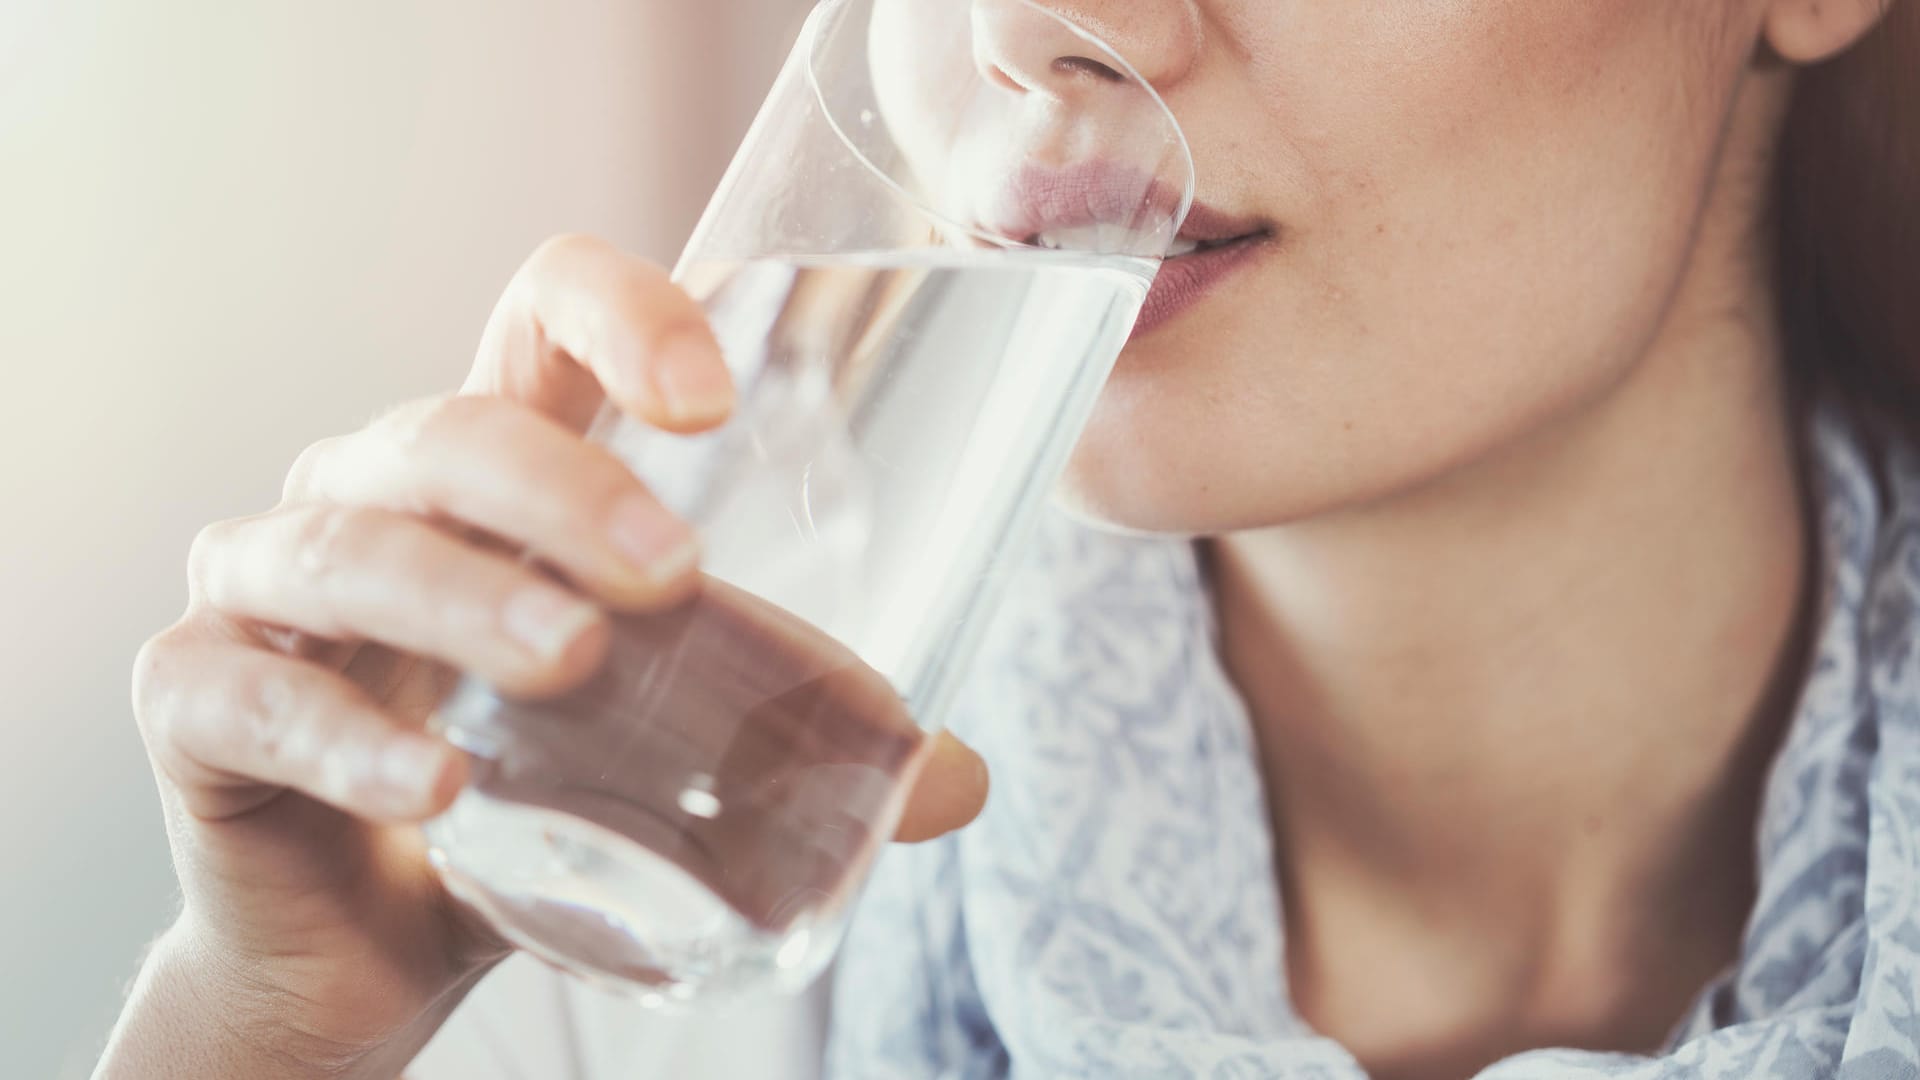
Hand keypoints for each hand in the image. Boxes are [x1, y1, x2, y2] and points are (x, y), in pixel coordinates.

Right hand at [105, 235, 990, 1078]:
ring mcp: (269, 589)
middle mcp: (374, 498)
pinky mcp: (196, 698)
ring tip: (572, 663)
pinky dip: (343, 736)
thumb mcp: (660, 746)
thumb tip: (953, 779)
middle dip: (561, 488)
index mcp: (498, 474)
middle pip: (450, 432)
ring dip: (466, 598)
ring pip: (351, 546)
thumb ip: (786, 738)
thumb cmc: (522, 795)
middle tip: (670, 574)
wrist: (367, 944)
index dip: (620, 312)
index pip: (539, 319)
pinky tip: (435, 790)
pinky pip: (245, 694)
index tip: (713, 392)